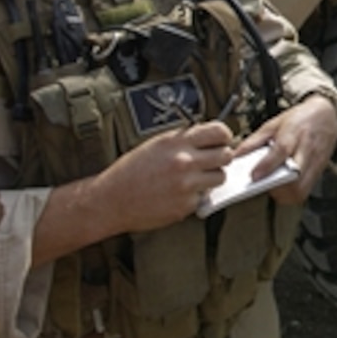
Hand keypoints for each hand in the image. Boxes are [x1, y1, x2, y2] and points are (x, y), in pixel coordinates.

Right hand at [33, 121, 234, 265]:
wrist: (110, 201)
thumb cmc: (130, 172)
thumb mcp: (156, 144)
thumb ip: (183, 140)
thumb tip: (207, 137)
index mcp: (176, 143)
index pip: (219, 131)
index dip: (224, 135)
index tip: (222, 140)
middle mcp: (184, 162)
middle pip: (226, 155)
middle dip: (221, 157)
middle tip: (211, 161)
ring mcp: (186, 185)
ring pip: (221, 177)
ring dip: (212, 177)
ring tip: (196, 178)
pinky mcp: (185, 205)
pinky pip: (204, 197)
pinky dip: (196, 196)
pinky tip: (179, 193)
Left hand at [236, 94, 336, 204]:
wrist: (327, 116)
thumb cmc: (300, 119)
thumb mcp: (274, 123)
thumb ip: (255, 140)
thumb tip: (237, 154)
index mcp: (294, 133)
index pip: (282, 150)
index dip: (267, 165)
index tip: (254, 176)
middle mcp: (307, 149)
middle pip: (295, 176)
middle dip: (277, 187)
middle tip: (264, 184)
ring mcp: (315, 162)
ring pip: (302, 189)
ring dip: (285, 193)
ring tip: (273, 187)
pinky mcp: (319, 171)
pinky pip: (305, 190)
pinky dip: (292, 193)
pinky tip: (284, 187)